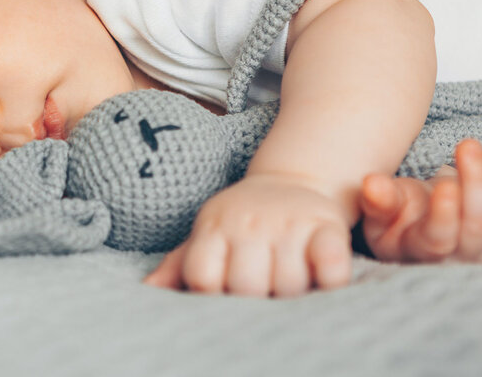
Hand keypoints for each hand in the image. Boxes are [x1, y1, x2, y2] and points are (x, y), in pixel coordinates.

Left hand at [143, 174, 352, 296]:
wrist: (294, 180)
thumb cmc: (242, 223)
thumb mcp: (208, 236)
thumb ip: (180, 264)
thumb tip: (150, 289)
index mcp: (214, 227)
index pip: (202, 276)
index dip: (211, 293)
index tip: (223, 293)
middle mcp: (249, 223)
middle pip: (246, 285)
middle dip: (253, 299)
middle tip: (261, 293)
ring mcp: (289, 223)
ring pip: (288, 283)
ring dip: (291, 294)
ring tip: (287, 286)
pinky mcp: (327, 226)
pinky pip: (331, 261)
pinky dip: (331, 278)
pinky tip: (322, 280)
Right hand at [359, 138, 481, 262]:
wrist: (424, 223)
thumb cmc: (400, 215)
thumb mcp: (379, 209)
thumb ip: (377, 199)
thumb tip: (372, 184)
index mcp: (423, 250)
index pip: (440, 239)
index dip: (446, 214)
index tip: (443, 184)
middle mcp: (464, 257)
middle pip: (480, 225)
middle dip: (478, 181)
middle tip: (468, 145)